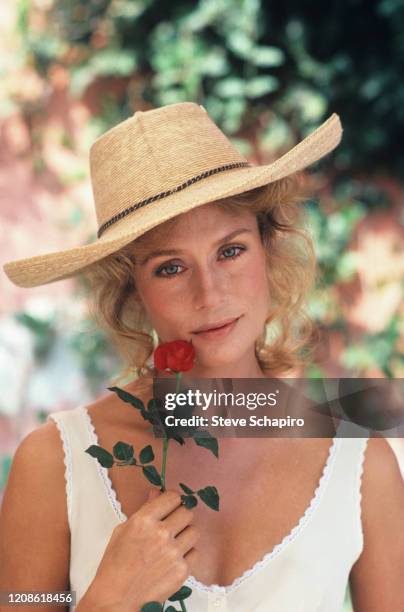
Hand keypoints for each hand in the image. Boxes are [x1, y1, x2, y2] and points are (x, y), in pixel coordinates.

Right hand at [82, 488, 199, 610]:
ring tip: (173, 542)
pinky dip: (187, 554)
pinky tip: (174, 559)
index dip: (172, 501)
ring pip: (194, 531)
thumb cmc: (115, 565)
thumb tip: (157, 493)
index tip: (170, 506)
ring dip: (185, 534)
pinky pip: (195, 552)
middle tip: (171, 525)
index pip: (173, 497)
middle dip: (179, 517)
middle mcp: (161, 534)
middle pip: (187, 512)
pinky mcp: (182, 571)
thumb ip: (144, 510)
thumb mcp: (123, 531)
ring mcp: (173, 553)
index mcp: (144, 520)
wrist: (115, 600)